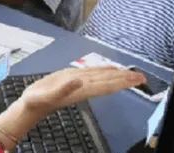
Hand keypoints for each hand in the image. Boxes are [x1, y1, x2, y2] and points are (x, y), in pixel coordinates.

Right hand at [21, 66, 145, 115]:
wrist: (30, 105)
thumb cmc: (37, 101)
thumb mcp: (48, 95)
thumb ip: (63, 88)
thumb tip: (79, 80)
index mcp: (80, 90)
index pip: (106, 85)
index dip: (121, 82)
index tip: (135, 80)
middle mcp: (83, 86)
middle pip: (108, 82)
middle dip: (124, 79)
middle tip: (142, 76)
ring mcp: (78, 82)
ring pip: (102, 77)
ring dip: (117, 75)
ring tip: (132, 73)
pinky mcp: (71, 77)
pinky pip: (92, 73)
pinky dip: (103, 71)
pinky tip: (110, 69)